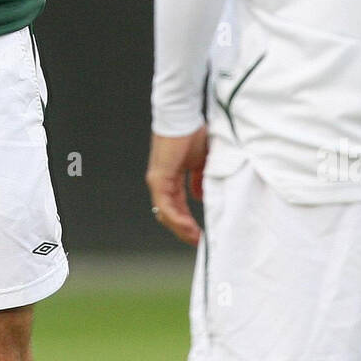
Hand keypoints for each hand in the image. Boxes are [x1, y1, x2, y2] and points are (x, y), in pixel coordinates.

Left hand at [145, 126, 208, 245]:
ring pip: (166, 213)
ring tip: (196, 239)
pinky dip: (176, 218)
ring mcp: (158, 181)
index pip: (178, 207)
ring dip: (181, 228)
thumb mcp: (202, 162)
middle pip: (171, 214)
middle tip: (199, 243)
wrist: (184, 117)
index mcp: (171, 179)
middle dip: (185, 231)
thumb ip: (200, 180)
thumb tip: (200, 196)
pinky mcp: (158, 178)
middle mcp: (161, 183)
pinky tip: (188, 227)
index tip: (202, 235)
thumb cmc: (193, 134)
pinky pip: (165, 205)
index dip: (189, 222)